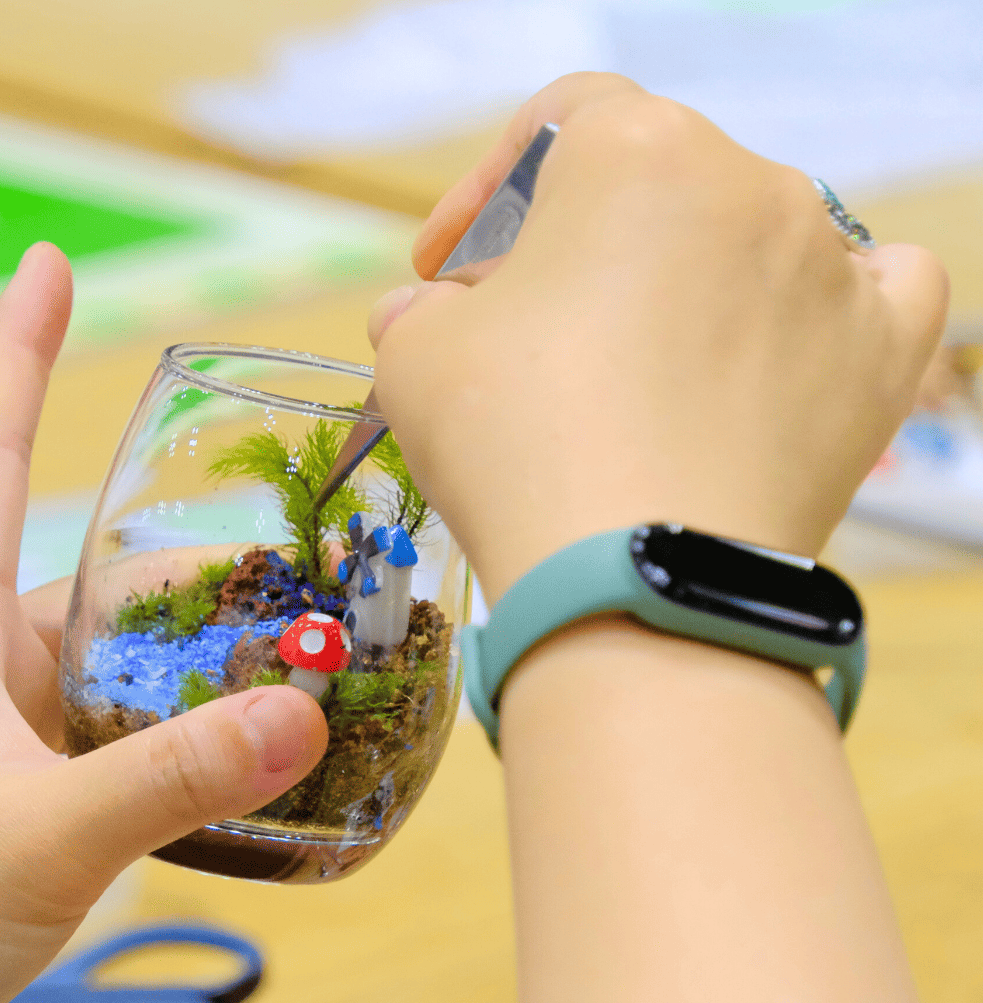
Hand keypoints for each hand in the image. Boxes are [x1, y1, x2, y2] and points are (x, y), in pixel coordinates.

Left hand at [0, 244, 327, 1002]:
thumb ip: (175, 772)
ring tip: (293, 649)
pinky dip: (178, 733)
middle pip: (87, 570)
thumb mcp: (44, 830)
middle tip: (282, 533)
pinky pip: (117, 738)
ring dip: (189, 656)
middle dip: (178, 552)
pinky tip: (240, 752)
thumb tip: (301, 709)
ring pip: (114, 663)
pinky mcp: (23, 802)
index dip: (14, 353)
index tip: (46, 265)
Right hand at [369, 73, 948, 601]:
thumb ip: (419, 313)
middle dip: (576, 246)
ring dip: (679, 282)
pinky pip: (872, 288)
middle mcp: (750, 183)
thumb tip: (425, 317)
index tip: (445, 269)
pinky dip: (823, 304)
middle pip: (651, 187)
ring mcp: (829, 264)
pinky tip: (779, 341)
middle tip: (522, 330)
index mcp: (636, 153)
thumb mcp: (417, 360)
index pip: (558, 124)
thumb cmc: (516, 444)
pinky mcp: (881, 350)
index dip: (488, 191)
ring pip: (747, 236)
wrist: (634, 582)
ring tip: (628, 372)